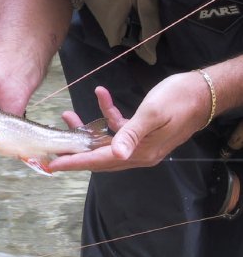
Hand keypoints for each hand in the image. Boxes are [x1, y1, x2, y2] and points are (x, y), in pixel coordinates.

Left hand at [48, 71, 211, 171]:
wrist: (204, 92)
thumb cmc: (179, 99)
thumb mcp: (152, 114)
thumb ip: (132, 133)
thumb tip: (115, 154)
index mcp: (141, 152)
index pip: (100, 161)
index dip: (75, 162)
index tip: (53, 164)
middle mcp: (139, 153)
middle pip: (99, 156)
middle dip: (75, 150)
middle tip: (53, 146)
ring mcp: (140, 143)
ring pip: (106, 141)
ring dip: (87, 130)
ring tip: (68, 116)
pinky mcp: (142, 132)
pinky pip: (119, 127)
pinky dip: (108, 114)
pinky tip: (101, 95)